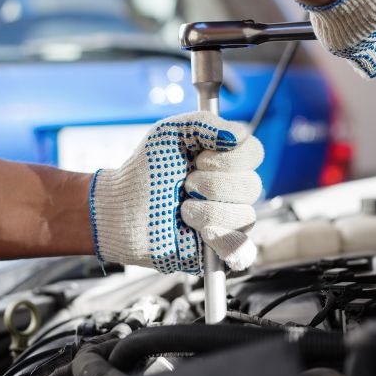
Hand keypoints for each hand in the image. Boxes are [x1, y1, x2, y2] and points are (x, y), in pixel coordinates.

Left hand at [89, 112, 263, 273]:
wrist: (121, 207)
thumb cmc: (145, 170)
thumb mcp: (170, 132)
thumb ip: (205, 123)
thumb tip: (239, 135)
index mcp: (225, 162)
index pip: (254, 153)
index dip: (230, 157)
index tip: (199, 159)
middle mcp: (231, 191)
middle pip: (252, 186)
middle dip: (212, 184)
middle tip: (185, 185)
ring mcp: (227, 222)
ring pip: (245, 217)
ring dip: (208, 212)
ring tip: (182, 211)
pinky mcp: (217, 251)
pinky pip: (242, 252)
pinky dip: (226, 243)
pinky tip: (202, 234)